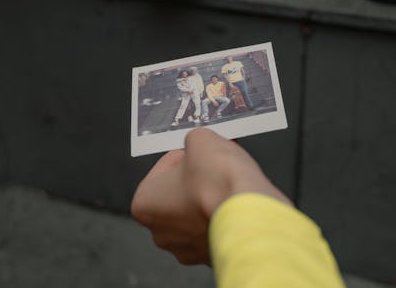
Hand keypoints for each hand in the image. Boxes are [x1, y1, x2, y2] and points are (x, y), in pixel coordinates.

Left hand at [131, 128, 290, 264]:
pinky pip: (215, 228)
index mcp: (144, 205)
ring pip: (196, 213)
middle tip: (214, 165)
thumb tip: (200, 144)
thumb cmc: (219, 182)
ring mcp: (187, 249)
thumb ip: (194, 140)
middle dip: (196, 178)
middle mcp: (161, 232)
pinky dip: (223, 214)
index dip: (184, 155)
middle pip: (178, 194)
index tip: (198, 151)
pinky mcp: (212, 256)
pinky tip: (234, 201)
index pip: (163, 168)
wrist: (250, 212)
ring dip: (209, 197)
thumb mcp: (201, 139)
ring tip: (228, 183)